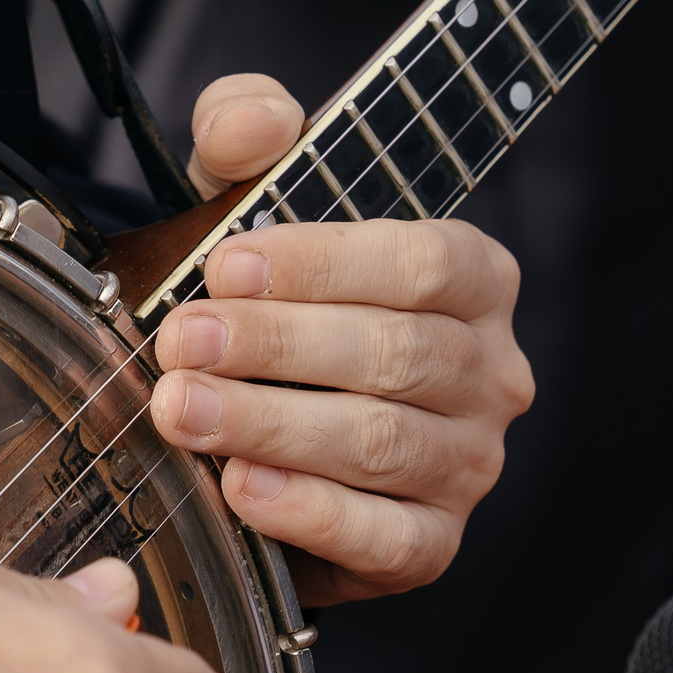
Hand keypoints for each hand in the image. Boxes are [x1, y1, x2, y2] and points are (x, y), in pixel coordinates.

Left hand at [149, 76, 533, 605]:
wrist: (256, 427)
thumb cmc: (269, 300)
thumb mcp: (247, 200)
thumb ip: (246, 134)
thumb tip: (253, 125)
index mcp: (474, 278)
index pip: (424, 262)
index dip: (324, 265)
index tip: (226, 264)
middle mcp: (490, 371)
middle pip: (397, 354)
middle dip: (277, 347)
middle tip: (181, 343)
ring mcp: (469, 465)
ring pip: (383, 443)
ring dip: (273, 424)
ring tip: (184, 409)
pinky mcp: (430, 546)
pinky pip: (383, 536)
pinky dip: (309, 512)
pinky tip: (241, 487)